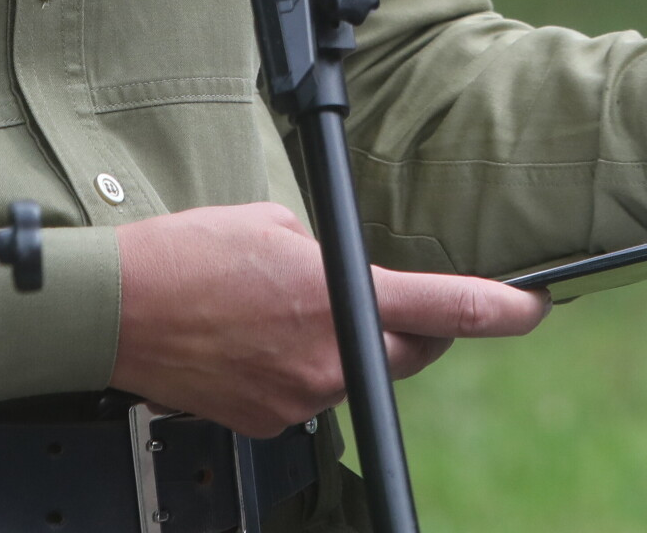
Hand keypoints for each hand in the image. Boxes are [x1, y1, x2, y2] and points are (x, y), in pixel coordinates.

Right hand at [111, 203, 546, 434]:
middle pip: (409, 352)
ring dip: (341, 346)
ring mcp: (299, 398)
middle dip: (414, 328)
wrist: (114, 311)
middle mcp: (329, 359)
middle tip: (394, 300)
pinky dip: (297, 368)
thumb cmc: (186, 254)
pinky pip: (307, 394)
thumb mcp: (276, 225)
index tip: (532, 307)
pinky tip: (256, 340)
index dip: (501, 310)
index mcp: (339, 298)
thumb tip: (342, 280)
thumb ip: (330, 257)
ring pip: (354, 374)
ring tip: (284, 312)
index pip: (446, 307)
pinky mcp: (268, 422)